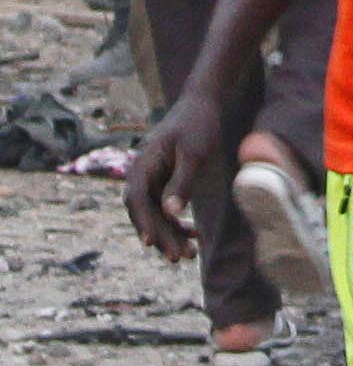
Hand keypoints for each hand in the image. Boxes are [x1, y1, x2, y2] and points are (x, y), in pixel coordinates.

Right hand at [125, 94, 224, 263]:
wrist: (203, 107)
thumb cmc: (198, 126)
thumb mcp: (194, 153)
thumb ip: (182, 181)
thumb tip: (171, 212)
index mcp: (142, 164)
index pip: (137, 198)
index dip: (143, 221)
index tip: (150, 242)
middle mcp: (142, 174)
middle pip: (144, 211)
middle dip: (160, 235)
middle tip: (178, 258)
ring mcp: (152, 179)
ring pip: (155, 214)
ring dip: (170, 234)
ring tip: (189, 255)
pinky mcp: (164, 182)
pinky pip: (165, 208)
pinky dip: (178, 222)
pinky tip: (195, 234)